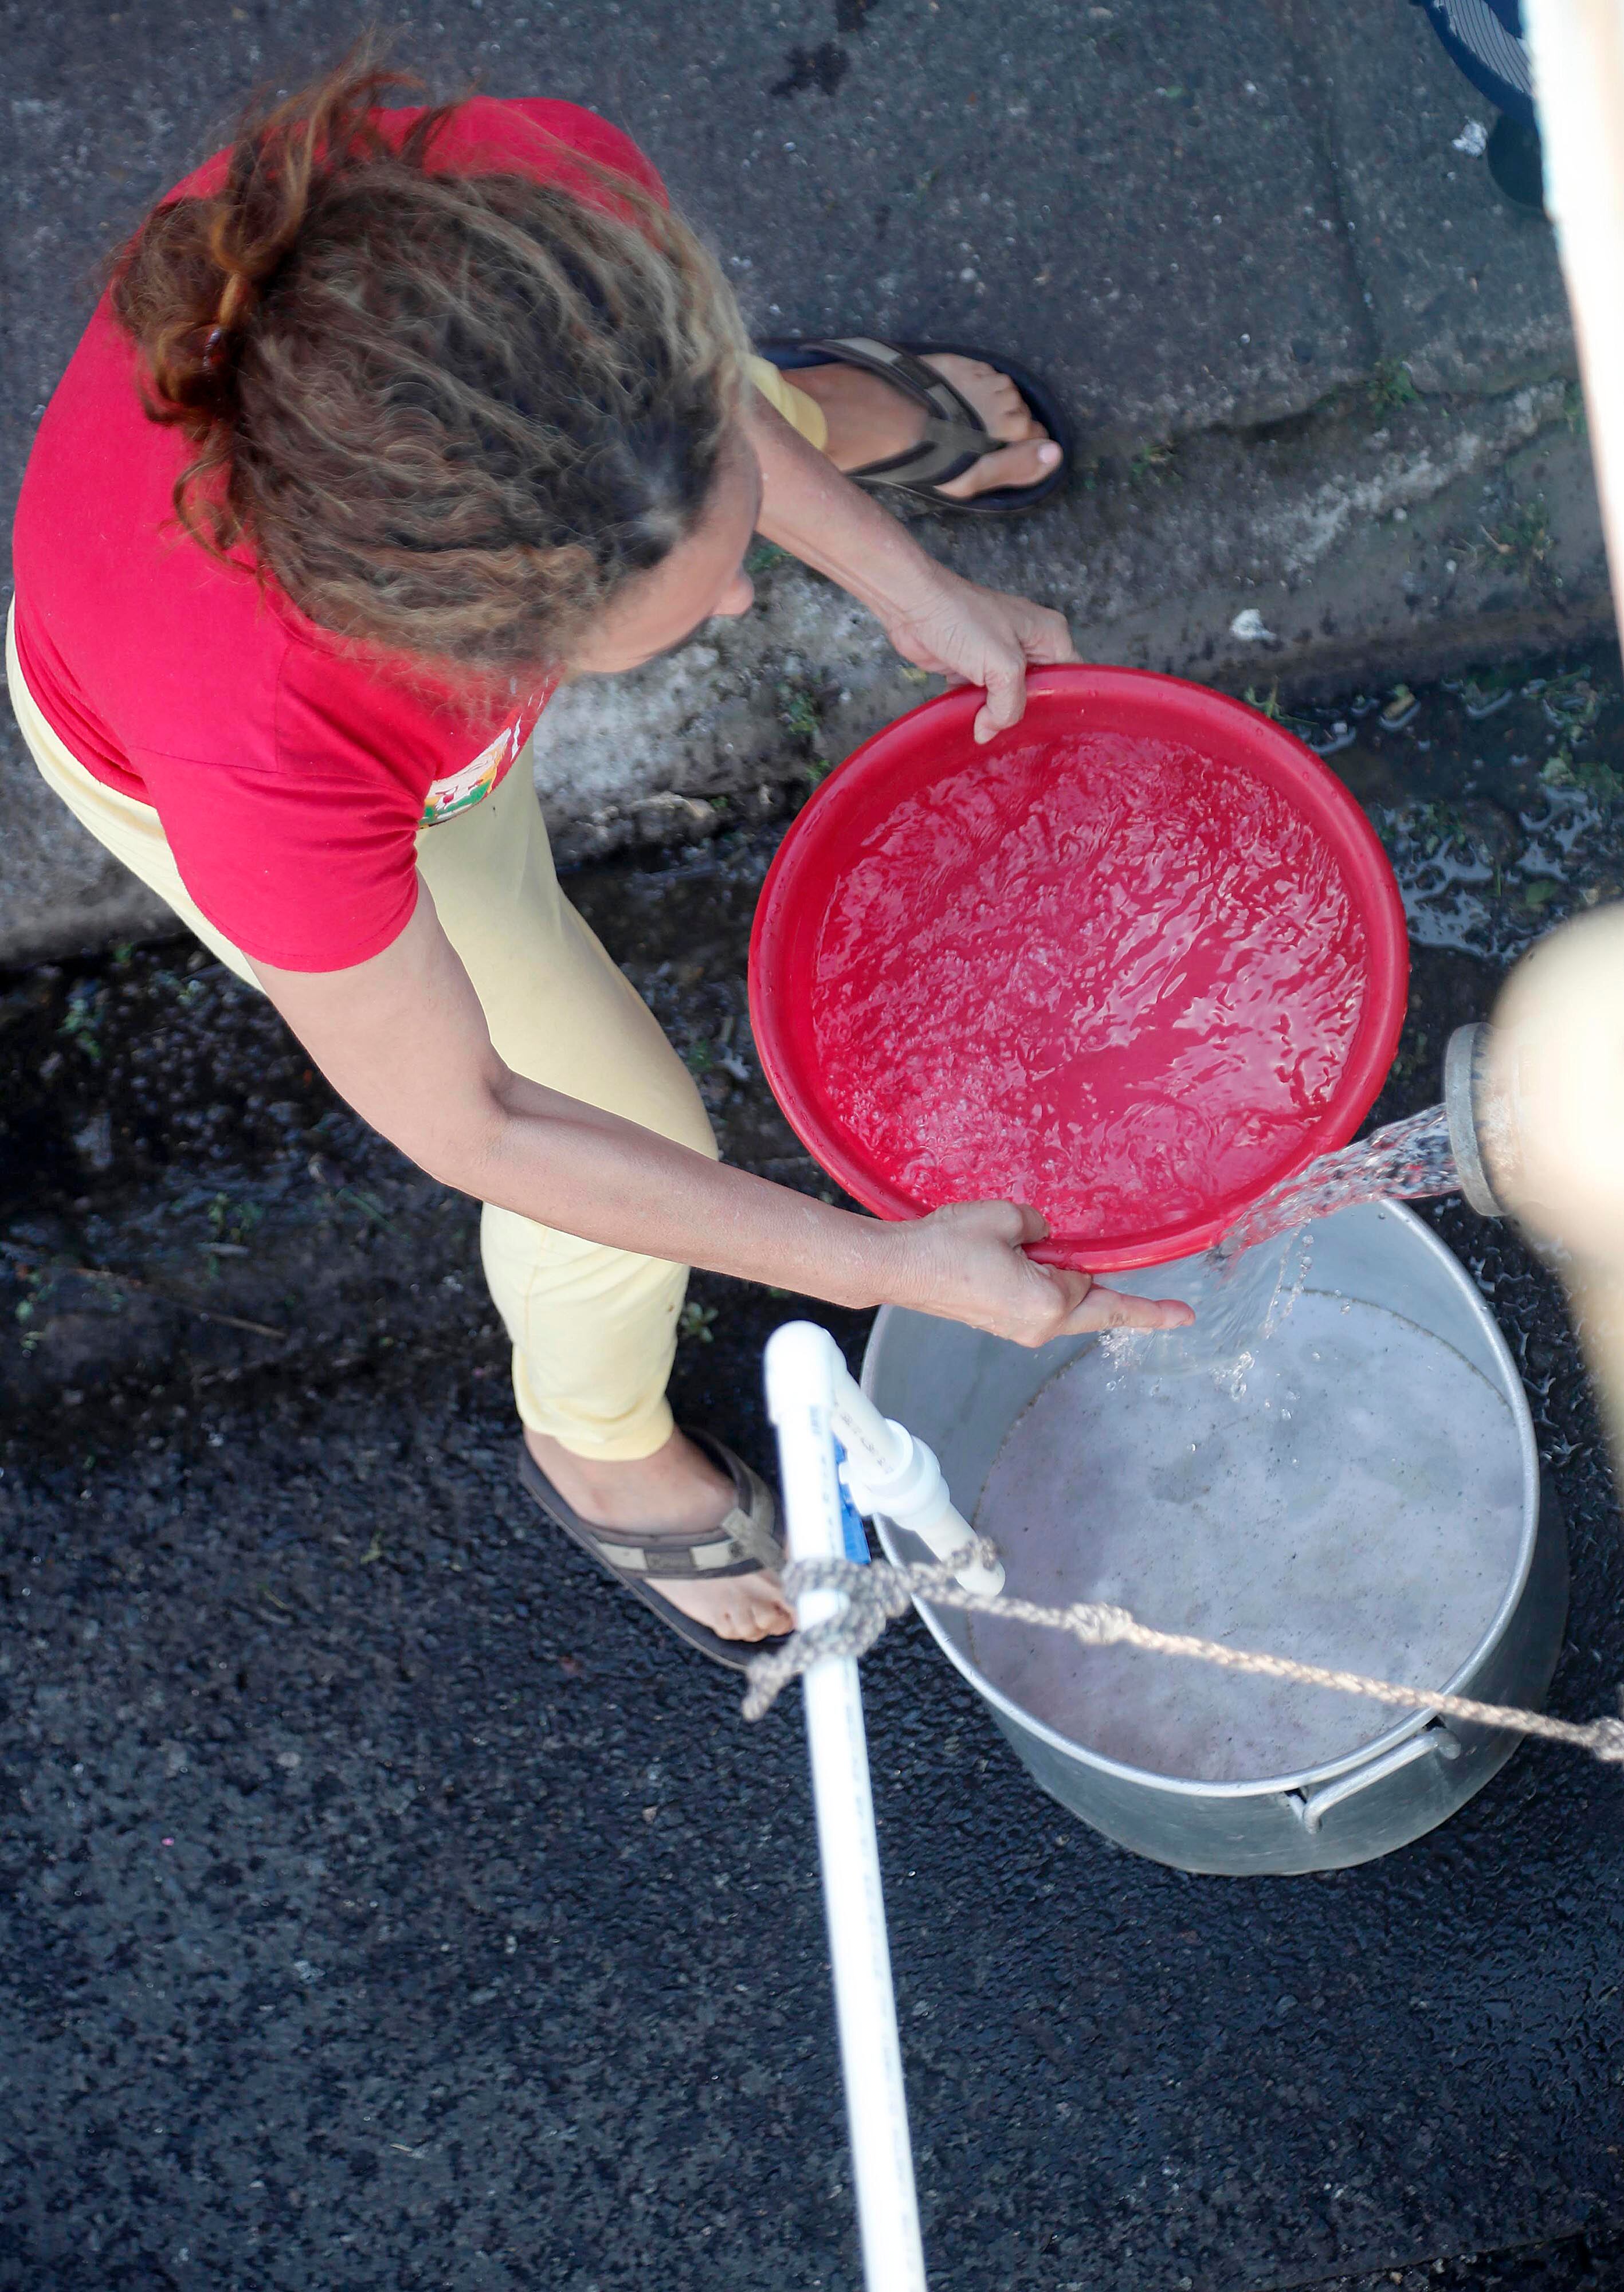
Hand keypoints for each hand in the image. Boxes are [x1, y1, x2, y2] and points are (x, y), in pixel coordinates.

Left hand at [878, 568, 1077, 743]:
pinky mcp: (971, 667)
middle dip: (1021, 714)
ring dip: (993, 716)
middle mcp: (1028, 645)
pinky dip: (972, 711)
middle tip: (1012, 736)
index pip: (1070, 680)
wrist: (912, 604)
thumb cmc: (962, 618)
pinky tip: (965, 723)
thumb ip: (1010, 705)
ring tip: (985, 731)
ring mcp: (998, 656)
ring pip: (1005, 699)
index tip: (1046, 731)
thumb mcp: (1003, 665)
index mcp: (1050, 635)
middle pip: (1037, 694)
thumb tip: (990, 732)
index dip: (1060, 706)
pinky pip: (980, 699)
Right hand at [885, 1200, 1195, 1348]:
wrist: (900, 1268)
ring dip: (1081, 1288)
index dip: (1144, 1299)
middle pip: (1096, 1312)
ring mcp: (1019, 1330)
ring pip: (1069, 1310)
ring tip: (1076, 1263)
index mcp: (1048, 1301)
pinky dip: (1055, 1290)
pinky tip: (1048, 1268)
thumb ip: (1041, 1225)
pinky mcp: (1002, 1324)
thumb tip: (1044, 1235)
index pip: (1100, 1287)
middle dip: (1132, 1309)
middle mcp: (1039, 1325)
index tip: (1184, 1316)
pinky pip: (1045, 1309)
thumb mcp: (1006, 1217)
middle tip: (1175, 1313)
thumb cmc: (948, 1244)